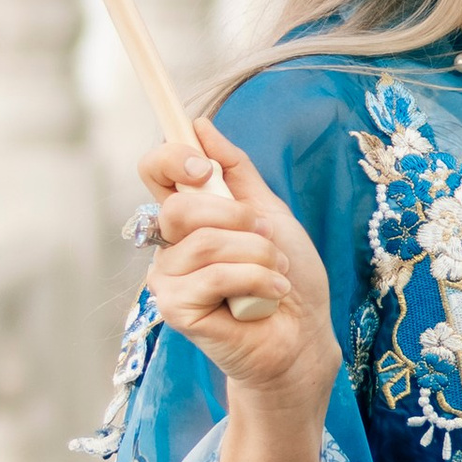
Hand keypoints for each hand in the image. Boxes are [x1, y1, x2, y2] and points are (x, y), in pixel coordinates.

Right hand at [141, 118, 338, 401]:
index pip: (156, 171)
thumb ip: (235, 171)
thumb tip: (201, 126)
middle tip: (264, 237)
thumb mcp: (270, 212)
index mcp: (190, 217)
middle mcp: (171, 245)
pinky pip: (213, 276)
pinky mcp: (176, 309)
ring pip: (205, 242)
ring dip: (256, 254)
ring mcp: (169, 278)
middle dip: (235, 218)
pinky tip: (269, 295)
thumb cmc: (289, 277)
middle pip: (179, 206)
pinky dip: (255, 280)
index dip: (173, 158)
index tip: (203, 166)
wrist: (305, 335)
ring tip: (275, 273)